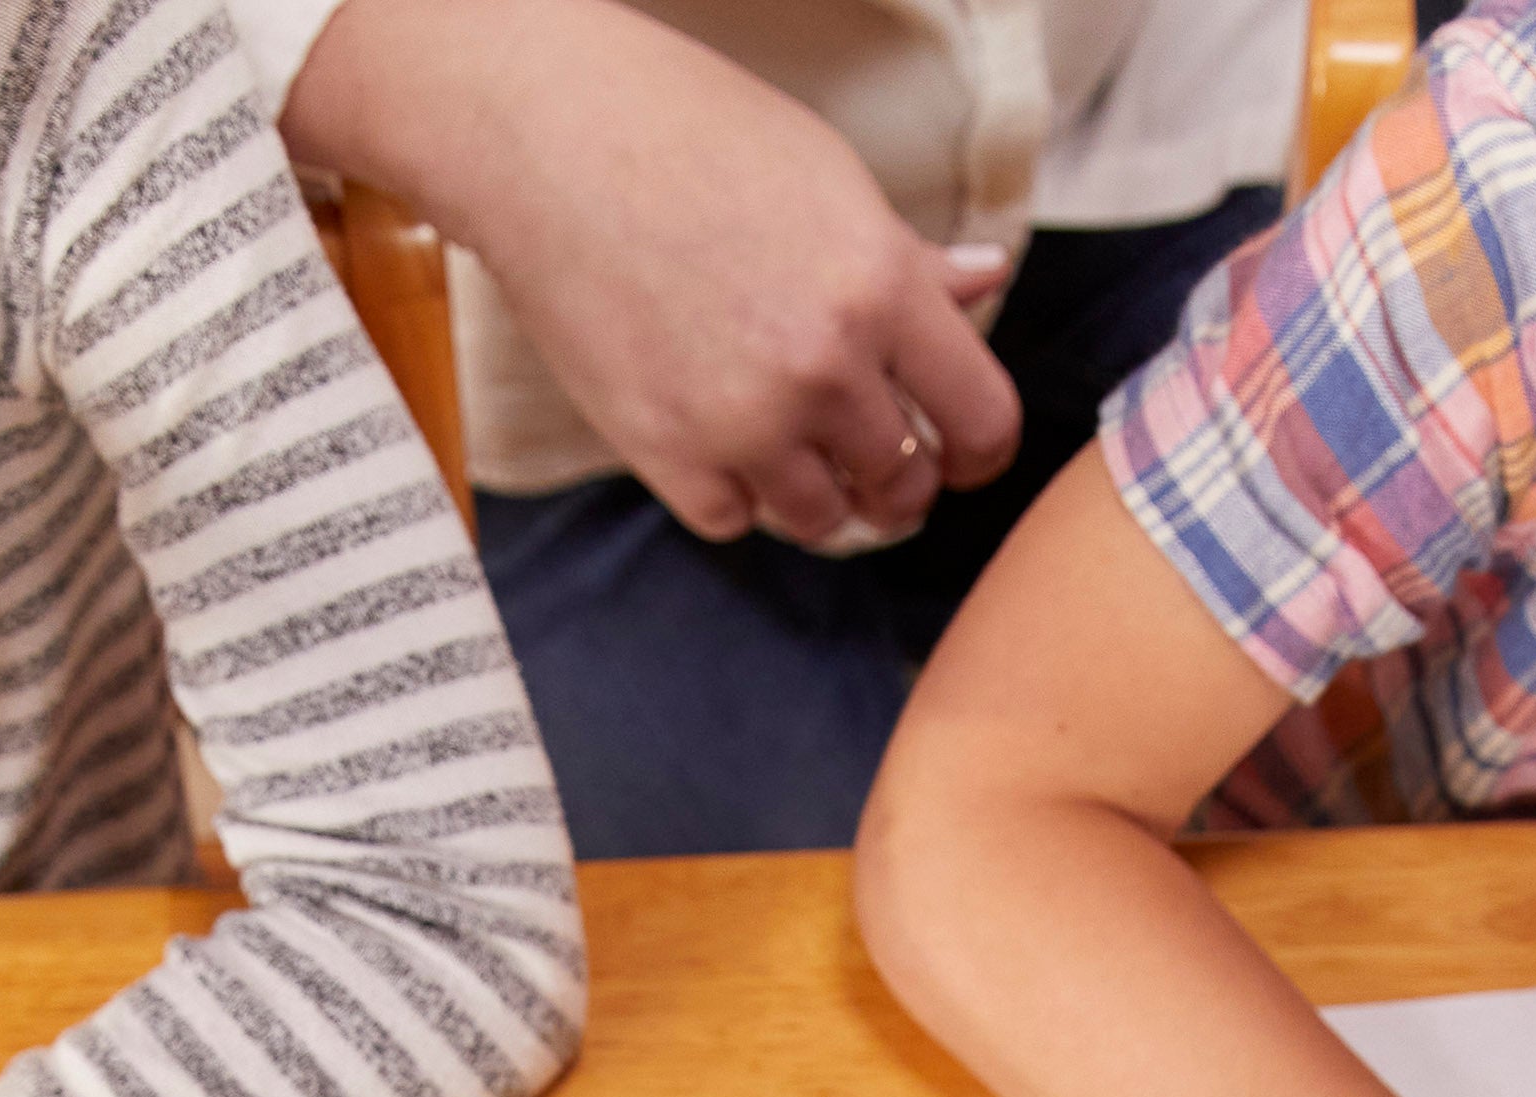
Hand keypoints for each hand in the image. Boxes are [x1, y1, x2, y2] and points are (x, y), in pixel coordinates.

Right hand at [284, 0, 1022, 545]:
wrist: (550, 141)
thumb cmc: (690, 137)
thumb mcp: (826, 180)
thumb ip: (907, 259)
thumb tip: (985, 283)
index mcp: (880, 289)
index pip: (981, 416)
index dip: (982, 451)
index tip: (965, 457)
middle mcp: (824, 369)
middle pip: (902, 482)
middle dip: (897, 478)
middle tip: (874, 459)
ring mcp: (746, 424)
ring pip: (822, 518)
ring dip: (816, 493)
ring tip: (790, 445)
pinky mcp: (671, 460)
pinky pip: (736, 521)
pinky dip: (734, 493)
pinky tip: (715, 435)